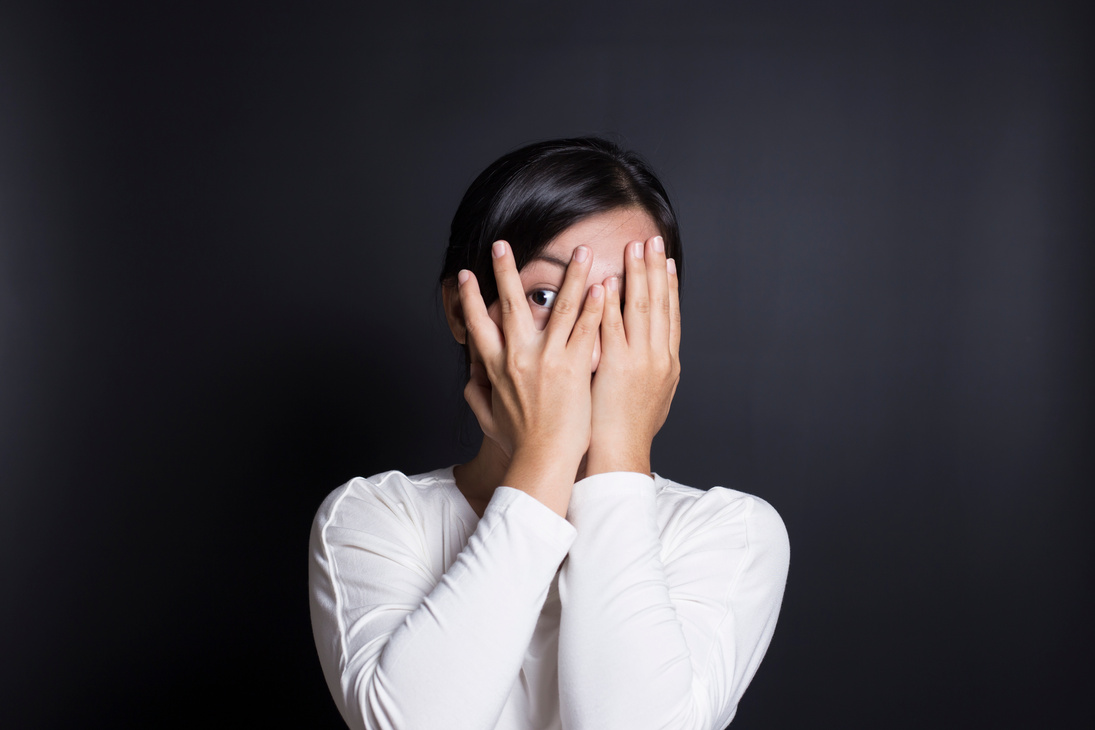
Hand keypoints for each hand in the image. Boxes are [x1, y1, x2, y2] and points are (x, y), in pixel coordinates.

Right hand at [458, 240, 604, 513]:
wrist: (543, 459)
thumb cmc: (518, 443)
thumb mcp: (487, 417)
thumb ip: (476, 393)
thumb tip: (469, 379)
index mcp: (496, 366)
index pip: (478, 323)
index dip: (469, 297)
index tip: (464, 275)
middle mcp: (518, 356)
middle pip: (511, 303)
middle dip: (505, 271)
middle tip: (502, 244)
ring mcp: (547, 358)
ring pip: (560, 307)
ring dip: (571, 275)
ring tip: (581, 251)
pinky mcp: (573, 366)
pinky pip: (586, 328)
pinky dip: (595, 305)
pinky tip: (603, 285)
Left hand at [586, 236, 680, 475]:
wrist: (622, 454)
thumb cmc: (630, 431)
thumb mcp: (653, 397)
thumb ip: (653, 370)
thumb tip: (656, 355)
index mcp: (669, 363)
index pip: (671, 314)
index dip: (669, 284)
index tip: (667, 260)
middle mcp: (659, 357)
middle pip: (660, 303)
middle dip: (655, 268)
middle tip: (652, 240)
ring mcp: (639, 360)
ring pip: (640, 308)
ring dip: (637, 275)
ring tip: (634, 248)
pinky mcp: (616, 365)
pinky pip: (613, 325)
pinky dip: (611, 302)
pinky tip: (606, 280)